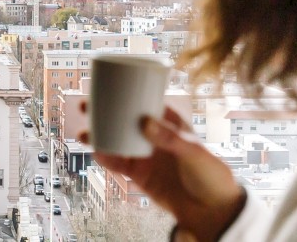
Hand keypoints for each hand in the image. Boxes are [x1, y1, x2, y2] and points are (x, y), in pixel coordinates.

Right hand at [81, 104, 244, 241]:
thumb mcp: (194, 152)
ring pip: (117, 140)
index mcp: (171, 122)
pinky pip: (118, 163)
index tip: (108, 85)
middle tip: (87, 105)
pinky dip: (105, 156)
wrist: (211, 210)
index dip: (126, 92)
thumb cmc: (211, 175)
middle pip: (125, 119)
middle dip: (105, 111)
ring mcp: (146, 154)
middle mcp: (155, 136)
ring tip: (84, 131)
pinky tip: (94, 151)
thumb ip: (170, 138)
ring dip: (99, 134)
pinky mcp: (140, 174)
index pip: (146, 101)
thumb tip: (144, 122)